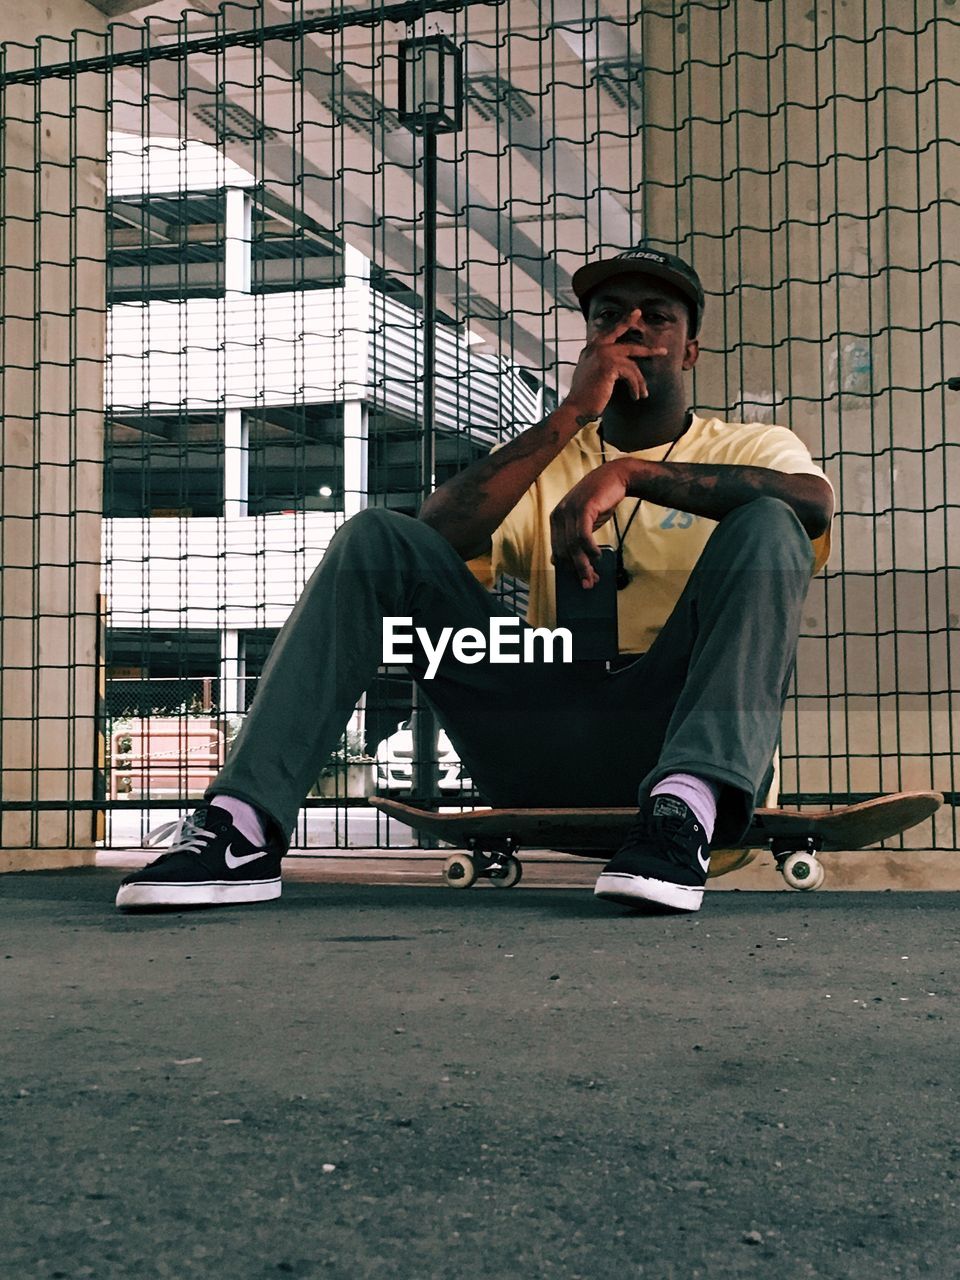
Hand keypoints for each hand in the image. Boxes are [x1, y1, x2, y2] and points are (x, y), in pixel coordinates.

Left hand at [550, 461, 634, 586]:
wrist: (615, 478)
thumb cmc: (599, 501)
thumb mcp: (583, 521)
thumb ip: (573, 538)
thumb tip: (561, 561)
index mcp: (555, 519)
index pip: (557, 549)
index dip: (568, 568)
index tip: (579, 580)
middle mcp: (559, 514)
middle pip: (564, 550)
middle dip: (577, 570)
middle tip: (589, 582)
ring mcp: (570, 511)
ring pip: (573, 546)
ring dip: (584, 564)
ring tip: (594, 574)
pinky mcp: (583, 508)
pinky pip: (583, 536)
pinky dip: (590, 549)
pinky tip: (598, 555)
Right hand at [563, 310, 667, 419]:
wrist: (576, 406)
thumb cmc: (584, 395)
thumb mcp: (591, 374)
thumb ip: (601, 363)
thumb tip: (620, 366)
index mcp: (591, 349)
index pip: (611, 332)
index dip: (624, 323)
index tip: (636, 313)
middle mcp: (597, 348)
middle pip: (629, 346)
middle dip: (648, 350)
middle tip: (662, 351)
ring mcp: (603, 354)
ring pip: (632, 365)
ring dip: (640, 382)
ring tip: (643, 393)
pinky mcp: (609, 365)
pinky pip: (630, 374)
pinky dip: (635, 386)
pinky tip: (635, 396)